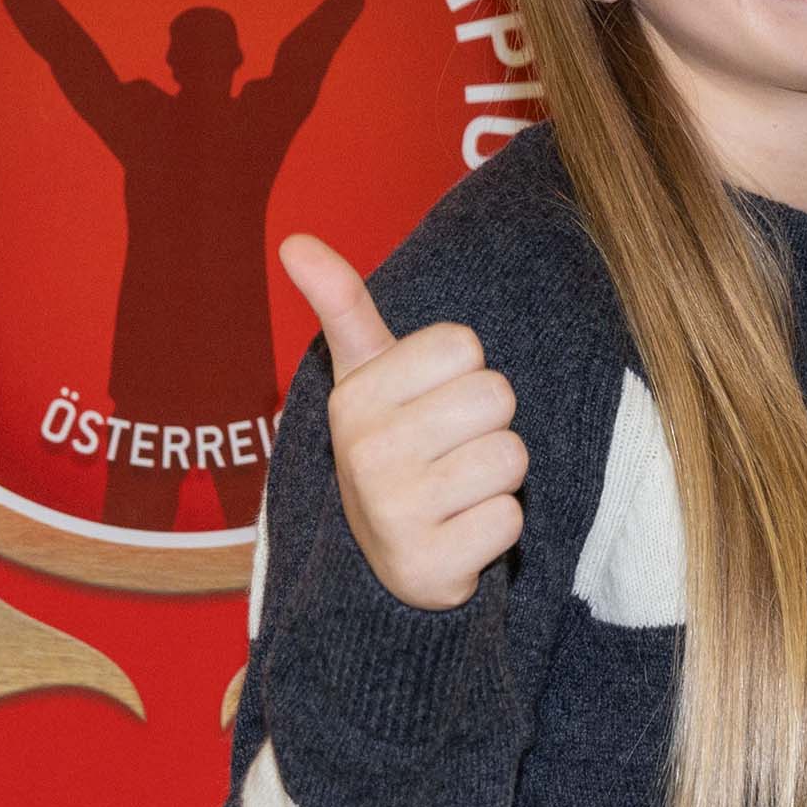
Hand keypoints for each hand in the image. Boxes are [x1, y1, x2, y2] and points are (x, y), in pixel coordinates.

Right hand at [278, 234, 526, 610]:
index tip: (431, 402)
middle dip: (488, 424)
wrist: (383, 561)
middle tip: (449, 451)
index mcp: (354, 396)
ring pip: (512, 457)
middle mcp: (365, 452)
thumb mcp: (365, 376)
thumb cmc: (391, 446)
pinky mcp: (429, 567)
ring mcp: (393, 513)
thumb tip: (294, 240)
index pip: (464, 344)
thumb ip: (342, 306)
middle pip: (496, 396)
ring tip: (456, 490)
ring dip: (497, 478)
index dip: (463, 373)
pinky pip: (511, 519)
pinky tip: (459, 533)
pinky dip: (497, 527)